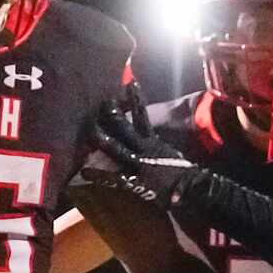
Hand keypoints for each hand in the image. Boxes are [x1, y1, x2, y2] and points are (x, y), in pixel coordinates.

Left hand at [87, 89, 200, 208]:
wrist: (188, 189)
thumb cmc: (180, 171)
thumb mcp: (170, 152)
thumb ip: (157, 143)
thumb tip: (149, 134)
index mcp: (152, 140)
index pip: (142, 114)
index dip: (135, 99)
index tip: (128, 84)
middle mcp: (143, 148)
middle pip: (123, 126)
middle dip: (110, 114)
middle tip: (99, 104)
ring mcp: (137, 164)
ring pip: (116, 147)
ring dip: (101, 139)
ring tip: (88, 132)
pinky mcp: (133, 181)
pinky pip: (112, 177)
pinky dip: (98, 175)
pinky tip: (84, 172)